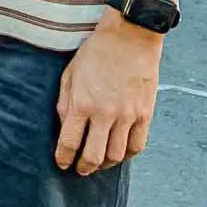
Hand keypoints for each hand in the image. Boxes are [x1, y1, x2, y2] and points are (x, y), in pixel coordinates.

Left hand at [55, 12, 163, 175]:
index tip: (61, 163)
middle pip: (94, 156)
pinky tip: (119, 153)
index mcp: (82, 103)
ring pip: (116, 155)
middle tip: (79, 169)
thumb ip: (65, 102)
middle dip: (84, 167)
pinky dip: (127, 155)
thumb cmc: (96, 52)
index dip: (63, 157)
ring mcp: (128, 116)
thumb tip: (63, 126)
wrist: (130, 37)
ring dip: (105, 164)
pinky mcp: (145, 114)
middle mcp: (105, 114)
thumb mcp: (70, 73)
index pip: (69, 142)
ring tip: (98, 163)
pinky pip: (137, 145)